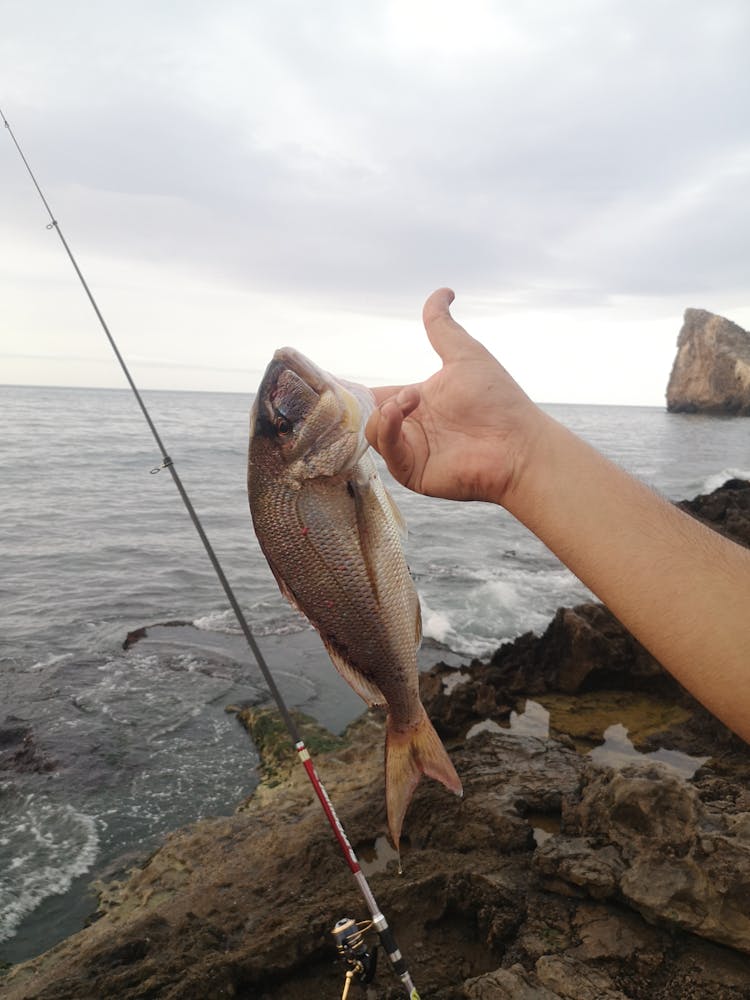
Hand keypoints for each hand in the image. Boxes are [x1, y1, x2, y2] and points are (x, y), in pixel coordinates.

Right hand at [366, 288, 543, 504]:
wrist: (519, 443)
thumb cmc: (499, 400)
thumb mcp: (463, 354)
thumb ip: (442, 326)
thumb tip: (442, 291)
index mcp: (417, 403)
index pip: (375, 397)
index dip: (354, 391)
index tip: (331, 381)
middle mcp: (412, 429)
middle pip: (369, 415)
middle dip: (374, 400)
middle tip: (406, 395)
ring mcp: (412, 453)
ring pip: (373, 432)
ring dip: (386, 411)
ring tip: (412, 401)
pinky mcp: (413, 473)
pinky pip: (387, 451)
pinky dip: (387, 430)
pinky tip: (401, 412)